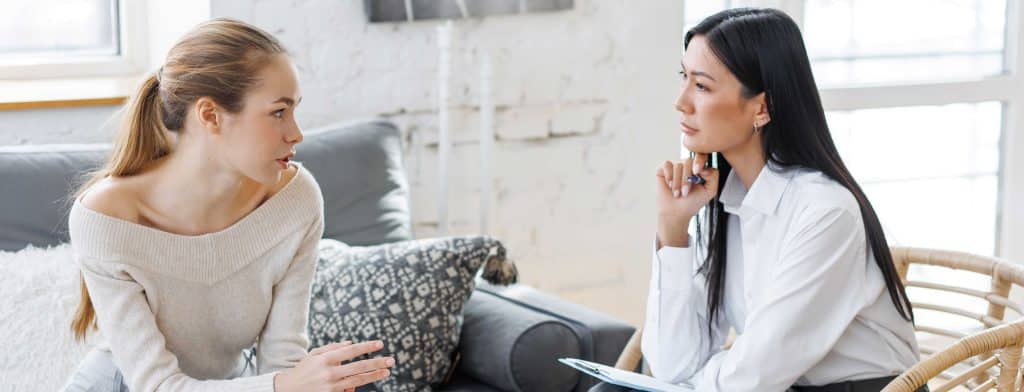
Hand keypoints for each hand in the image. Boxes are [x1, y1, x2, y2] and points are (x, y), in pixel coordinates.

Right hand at [274, 340, 394, 391]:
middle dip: (376, 363)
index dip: (366, 347)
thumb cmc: (303, 370)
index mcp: (324, 359)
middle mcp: (328, 372)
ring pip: (357, 380)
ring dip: (373, 376)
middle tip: (391, 360)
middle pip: (358, 367)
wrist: (287, 390)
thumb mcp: (314, 356)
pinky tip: (366, 380)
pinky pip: (348, 391)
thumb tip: (351, 343)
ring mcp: (330, 386)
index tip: (380, 344)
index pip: (350, 351)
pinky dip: (356, 387)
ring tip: (386, 372)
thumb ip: (332, 348)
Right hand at [655, 153, 719, 246]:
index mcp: (698, 168)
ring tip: (677, 193)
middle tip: (685, 192)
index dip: (699, 162)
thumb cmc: (692, 202)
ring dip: (678, 182)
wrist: (676, 213)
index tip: (697, 173)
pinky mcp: (663, 169)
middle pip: (688, 161)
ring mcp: (675, 166)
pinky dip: (669, 176)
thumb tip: (704, 167)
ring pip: (677, 165)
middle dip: (687, 179)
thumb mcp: (710, 190)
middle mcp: (686, 165)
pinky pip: (666, 165)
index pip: (701, 156)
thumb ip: (713, 176)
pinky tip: (669, 185)